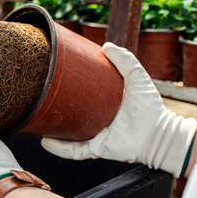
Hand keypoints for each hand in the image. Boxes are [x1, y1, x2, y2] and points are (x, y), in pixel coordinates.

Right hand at [41, 42, 196, 176]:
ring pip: (68, 136)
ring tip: (39, 123)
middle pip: (73, 118)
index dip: (71, 92)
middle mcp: (98, 123)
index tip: (59, 82)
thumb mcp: (137, 77)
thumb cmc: (150, 107)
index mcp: (105, 107)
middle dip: (57, 113)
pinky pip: (73, 151)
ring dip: (53, 133)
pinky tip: (45, 142)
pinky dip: (59, 148)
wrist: (157, 132)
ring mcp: (96, 138)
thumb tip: (106, 45)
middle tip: (44, 101)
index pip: (84, 101)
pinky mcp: (96, 150)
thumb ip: (125, 59)